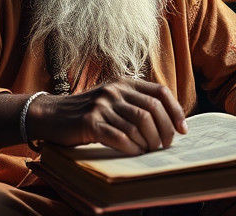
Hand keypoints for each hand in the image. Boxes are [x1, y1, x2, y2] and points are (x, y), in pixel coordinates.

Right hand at [28, 79, 187, 154]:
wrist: (52, 115)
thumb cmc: (88, 111)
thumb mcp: (112, 98)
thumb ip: (135, 102)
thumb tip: (169, 122)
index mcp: (124, 82)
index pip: (160, 92)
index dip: (175, 111)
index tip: (182, 130)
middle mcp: (114, 90)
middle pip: (152, 109)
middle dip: (164, 131)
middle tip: (165, 146)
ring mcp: (102, 105)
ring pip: (138, 124)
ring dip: (149, 142)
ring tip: (150, 151)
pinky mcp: (90, 122)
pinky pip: (120, 137)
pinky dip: (132, 148)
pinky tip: (135, 153)